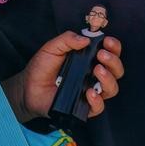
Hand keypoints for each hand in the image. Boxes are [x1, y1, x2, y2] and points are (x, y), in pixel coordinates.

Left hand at [3, 31, 124, 122]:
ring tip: (97, 70)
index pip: (109, 53)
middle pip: (116, 70)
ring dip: (108, 78)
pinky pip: (99, 107)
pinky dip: (97, 100)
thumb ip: (67, 40)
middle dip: (113, 61)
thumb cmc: (41, 67)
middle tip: (102, 55)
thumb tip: (86, 38)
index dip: (114, 47)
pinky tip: (89, 92)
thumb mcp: (51, 48)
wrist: (28, 88)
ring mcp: (91, 91)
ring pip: (112, 88)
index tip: (108, 42)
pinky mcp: (84, 106)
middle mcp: (94, 75)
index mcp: (88, 59)